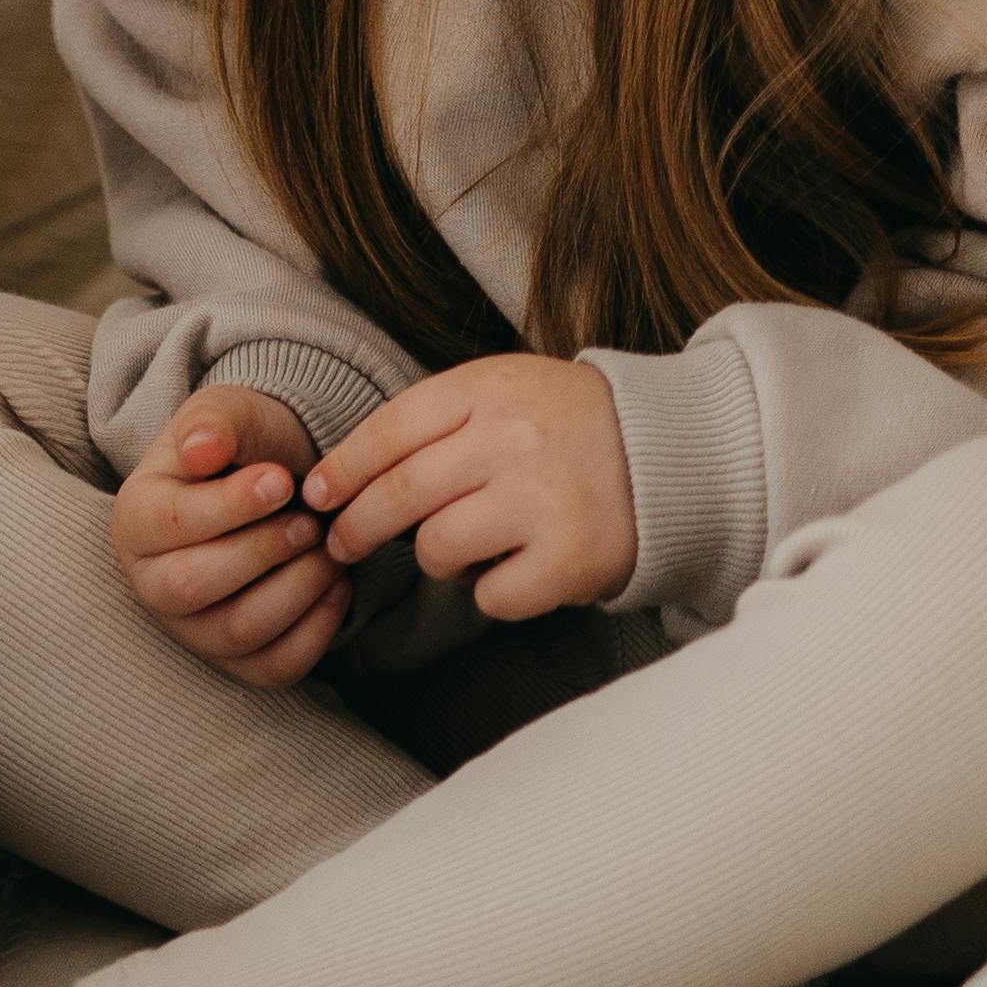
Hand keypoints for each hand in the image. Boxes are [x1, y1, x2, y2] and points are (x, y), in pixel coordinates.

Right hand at [109, 381, 349, 684]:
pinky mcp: (238, 660)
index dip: (231, 506)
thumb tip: (200, 450)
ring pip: (238, 631)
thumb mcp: (225, 415)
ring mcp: (193, 629)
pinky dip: (316, 629)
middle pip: (192, 586)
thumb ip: (211, 424)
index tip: (282, 480)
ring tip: (328, 547)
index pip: (171, 525)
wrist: (274, 479)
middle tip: (310, 522)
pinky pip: (275, 666)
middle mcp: (152, 583)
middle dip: (262, 552)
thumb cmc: (241, 448)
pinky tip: (338, 583)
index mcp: (135, 519)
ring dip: (296, 589)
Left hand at [305, 354, 634, 621]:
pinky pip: (492, 596)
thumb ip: (436, 421)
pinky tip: (514, 569)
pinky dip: (491, 592)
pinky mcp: (571, 561)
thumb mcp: (504, 390)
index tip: (315, 494)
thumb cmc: (567, 423)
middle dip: (358, 525)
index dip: (343, 468)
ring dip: (437, 559)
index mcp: (490, 390)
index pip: (391, 431)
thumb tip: (345, 475)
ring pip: (439, 550)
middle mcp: (512, 441)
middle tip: (340, 542)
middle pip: (402, 493)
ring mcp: (543, 502)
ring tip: (463, 548)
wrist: (671, 451)